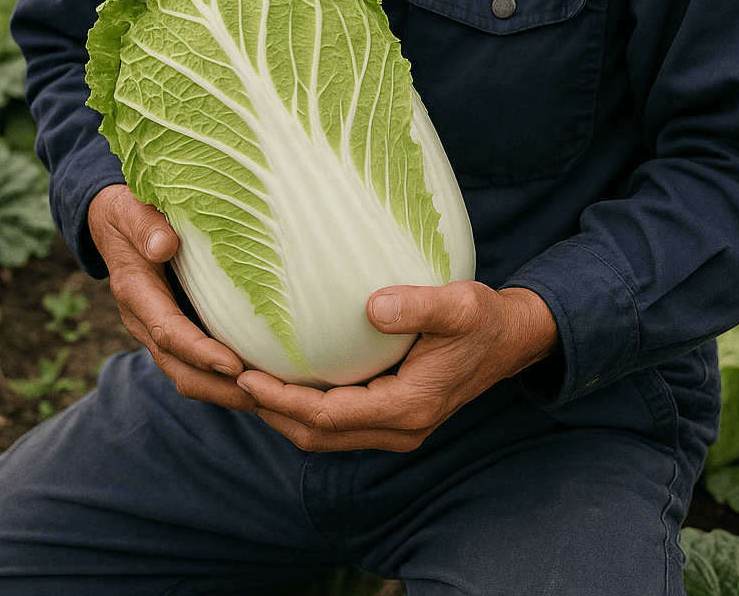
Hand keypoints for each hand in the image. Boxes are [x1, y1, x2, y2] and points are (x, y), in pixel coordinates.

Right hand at [87, 184, 254, 413]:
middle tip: (262, 396)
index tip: (234, 365)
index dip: (200, 352)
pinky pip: (196, 365)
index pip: (169, 332)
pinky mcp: (174, 330)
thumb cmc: (127, 213)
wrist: (112, 225)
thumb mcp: (130, 210)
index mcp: (135, 294)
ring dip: (224, 392)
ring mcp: (159, 331)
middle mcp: (145, 322)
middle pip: (180, 369)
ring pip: (188, 375)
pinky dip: (224, 380)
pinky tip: (258, 381)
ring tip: (267, 398)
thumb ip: (145, 226)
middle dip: (219, 389)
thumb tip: (164, 245)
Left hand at [235, 281, 557, 452]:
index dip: (283, 399)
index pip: (329, 416)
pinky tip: (280, 377)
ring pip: (322, 433)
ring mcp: (393, 427)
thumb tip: (372, 306)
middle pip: (316, 434)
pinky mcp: (390, 416)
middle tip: (225, 379)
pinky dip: (302, 406)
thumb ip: (419, 306)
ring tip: (240, 381)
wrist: (512, 341)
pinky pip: (335, 421)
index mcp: (408, 408)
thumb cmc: (485, 319)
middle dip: (268, 410)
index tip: (244, 374)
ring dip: (280, 412)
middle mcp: (397, 428)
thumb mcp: (460, 304)